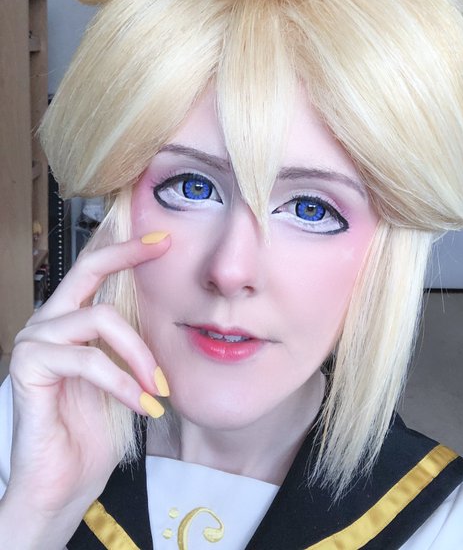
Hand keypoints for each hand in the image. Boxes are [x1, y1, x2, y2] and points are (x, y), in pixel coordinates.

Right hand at [0, 232, 170, 546]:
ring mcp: (34, 342)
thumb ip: (132, 343)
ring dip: (140, 354)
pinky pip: (89, 361)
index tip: (163, 239)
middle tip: (163, 247)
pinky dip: (123, 383)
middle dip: (128, 253)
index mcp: (69, 322)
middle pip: (87, 269)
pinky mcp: (29, 367)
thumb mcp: (125, 377)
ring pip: (101, 319)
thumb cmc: (94, 434)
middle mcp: (48, 323)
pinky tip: (144, 406)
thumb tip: (168, 311)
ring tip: (160, 389)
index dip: (127, 249)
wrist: (62, 488)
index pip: (95, 272)